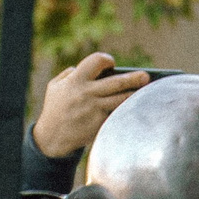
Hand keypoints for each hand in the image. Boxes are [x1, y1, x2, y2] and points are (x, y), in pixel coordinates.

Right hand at [32, 53, 150, 158]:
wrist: (52, 138)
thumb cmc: (55, 109)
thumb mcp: (55, 86)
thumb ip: (69, 73)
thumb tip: (85, 68)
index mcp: (75, 80)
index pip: (97, 61)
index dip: (107, 60)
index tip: (111, 64)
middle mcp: (86, 93)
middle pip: (117, 82)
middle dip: (134, 78)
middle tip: (146, 76)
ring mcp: (94, 110)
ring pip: (121, 100)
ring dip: (135, 95)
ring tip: (147, 92)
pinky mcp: (99, 124)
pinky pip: (117, 114)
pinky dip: (126, 110)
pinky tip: (135, 107)